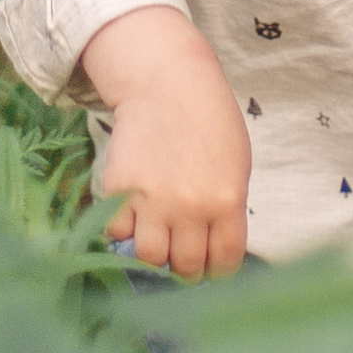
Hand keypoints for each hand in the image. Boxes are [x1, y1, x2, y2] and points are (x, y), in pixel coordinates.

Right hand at [82, 5, 250, 275]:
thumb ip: (227, 209)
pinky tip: (133, 214)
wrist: (165, 82)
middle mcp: (191, 208)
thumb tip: (214, 251)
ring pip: (149, 259)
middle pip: (186, 268)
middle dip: (186, 266)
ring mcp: (152, 201)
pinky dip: (123, 229)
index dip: (217, 270)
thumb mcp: (235, 164)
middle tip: (182, 254)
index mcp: (228, 201)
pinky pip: (117, 232)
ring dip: (154, 254)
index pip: (224, 263)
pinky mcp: (120, 190)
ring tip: (157, 238)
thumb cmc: (208, 120)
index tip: (210, 266)